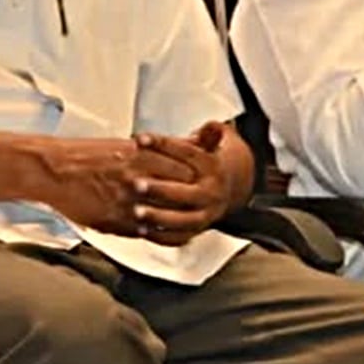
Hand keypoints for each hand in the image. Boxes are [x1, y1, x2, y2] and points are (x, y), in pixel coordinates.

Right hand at [37, 137, 198, 238]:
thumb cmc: (89, 155)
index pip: (185, 169)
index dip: (198, 177)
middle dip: (191, 198)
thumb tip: (194, 140)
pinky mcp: (114, 221)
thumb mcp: (128, 144)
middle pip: (179, 193)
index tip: (204, 180)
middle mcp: (136, 178)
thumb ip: (162, 147)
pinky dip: (154, 231)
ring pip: (164, 215)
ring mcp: (126, 202)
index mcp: (141, 156)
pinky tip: (160, 230)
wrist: (55, 170)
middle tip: (200, 201)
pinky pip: (143, 231)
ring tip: (184, 218)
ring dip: (175, 217)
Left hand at [128, 131, 232, 246]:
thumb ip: (208, 135)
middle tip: (136, 184)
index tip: (139, 139)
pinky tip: (142, 230)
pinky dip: (160, 236)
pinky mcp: (197, 230)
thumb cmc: (207, 164)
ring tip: (137, 211)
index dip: (163, 144)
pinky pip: (179, 237)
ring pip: (183, 220)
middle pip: (186, 193)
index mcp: (213, 167)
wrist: (227, 190)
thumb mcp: (210, 145)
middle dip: (160, 189)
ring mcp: (205, 214)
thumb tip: (213, 126)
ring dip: (159, 217)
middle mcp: (211, 193)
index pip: (188, 153)